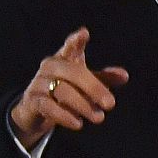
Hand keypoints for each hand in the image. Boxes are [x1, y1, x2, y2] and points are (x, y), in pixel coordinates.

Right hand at [9, 27, 128, 149]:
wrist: (35, 110)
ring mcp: (39, 83)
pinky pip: (48, 107)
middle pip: (73, 72)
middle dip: (94, 88)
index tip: (84, 34)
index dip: (75, 41)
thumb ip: (104, 78)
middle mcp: (50, 67)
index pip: (70, 46)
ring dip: (83, 105)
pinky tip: (78, 124)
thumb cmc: (65, 88)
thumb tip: (125, 76)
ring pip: (62, 91)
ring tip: (99, 117)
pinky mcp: (32, 101)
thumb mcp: (85, 82)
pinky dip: (64, 116)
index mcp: (64, 58)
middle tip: (111, 104)